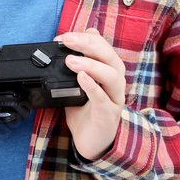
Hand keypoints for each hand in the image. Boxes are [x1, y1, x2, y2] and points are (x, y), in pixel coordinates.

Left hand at [55, 28, 126, 160]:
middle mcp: (115, 82)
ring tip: (70, 61)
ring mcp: (114, 99)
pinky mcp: (108, 115)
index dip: (84, 38)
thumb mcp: (77, 83)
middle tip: (67, 41)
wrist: (91, 141)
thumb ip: (76, 64)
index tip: (63, 37)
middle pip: (110, 57)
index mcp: (109, 70)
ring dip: (91, 65)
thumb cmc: (85, 110)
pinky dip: (93, 86)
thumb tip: (68, 41)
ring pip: (112, 76)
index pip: (103, 46)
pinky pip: (103, 99)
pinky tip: (81, 78)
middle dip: (88, 45)